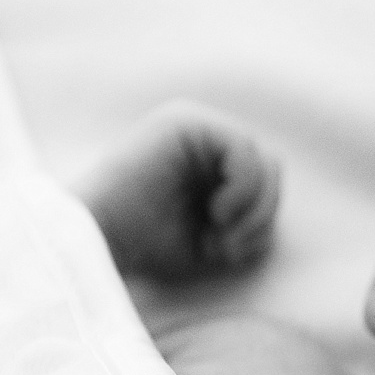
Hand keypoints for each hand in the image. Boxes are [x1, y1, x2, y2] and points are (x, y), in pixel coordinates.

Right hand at [84, 100, 282, 281]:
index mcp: (206, 166)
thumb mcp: (217, 241)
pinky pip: (244, 148)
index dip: (261, 222)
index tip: (231, 252)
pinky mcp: (184, 122)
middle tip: (231, 244)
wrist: (98, 244)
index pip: (266, 183)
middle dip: (263, 214)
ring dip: (255, 207)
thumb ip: (252, 219)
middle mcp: (201, 142)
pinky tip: (218, 210)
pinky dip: (244, 188)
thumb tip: (275, 208)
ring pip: (266, 160)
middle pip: (272, 169)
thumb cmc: (150, 250)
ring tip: (221, 229)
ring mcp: (192, 127)